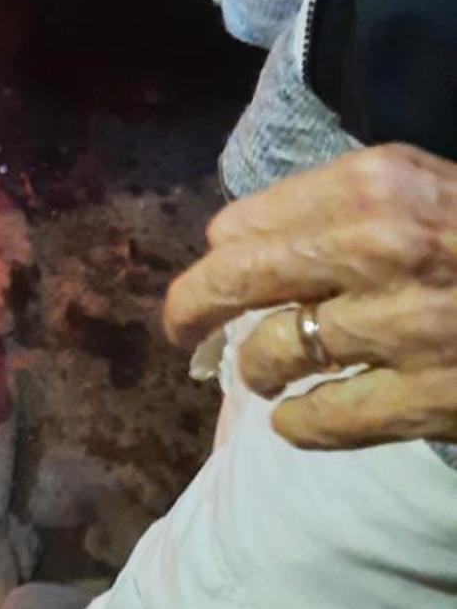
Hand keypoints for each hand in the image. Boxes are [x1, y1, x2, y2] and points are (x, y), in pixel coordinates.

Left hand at [163, 145, 456, 449]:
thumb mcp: (422, 185)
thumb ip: (335, 200)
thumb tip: (231, 236)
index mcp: (377, 184)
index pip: (250, 220)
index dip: (220, 249)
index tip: (212, 263)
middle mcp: (381, 247)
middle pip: (239, 280)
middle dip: (192, 305)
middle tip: (178, 327)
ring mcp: (404, 327)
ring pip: (276, 352)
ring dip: (255, 366)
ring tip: (259, 370)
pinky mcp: (431, 399)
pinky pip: (327, 419)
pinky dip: (297, 424)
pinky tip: (292, 422)